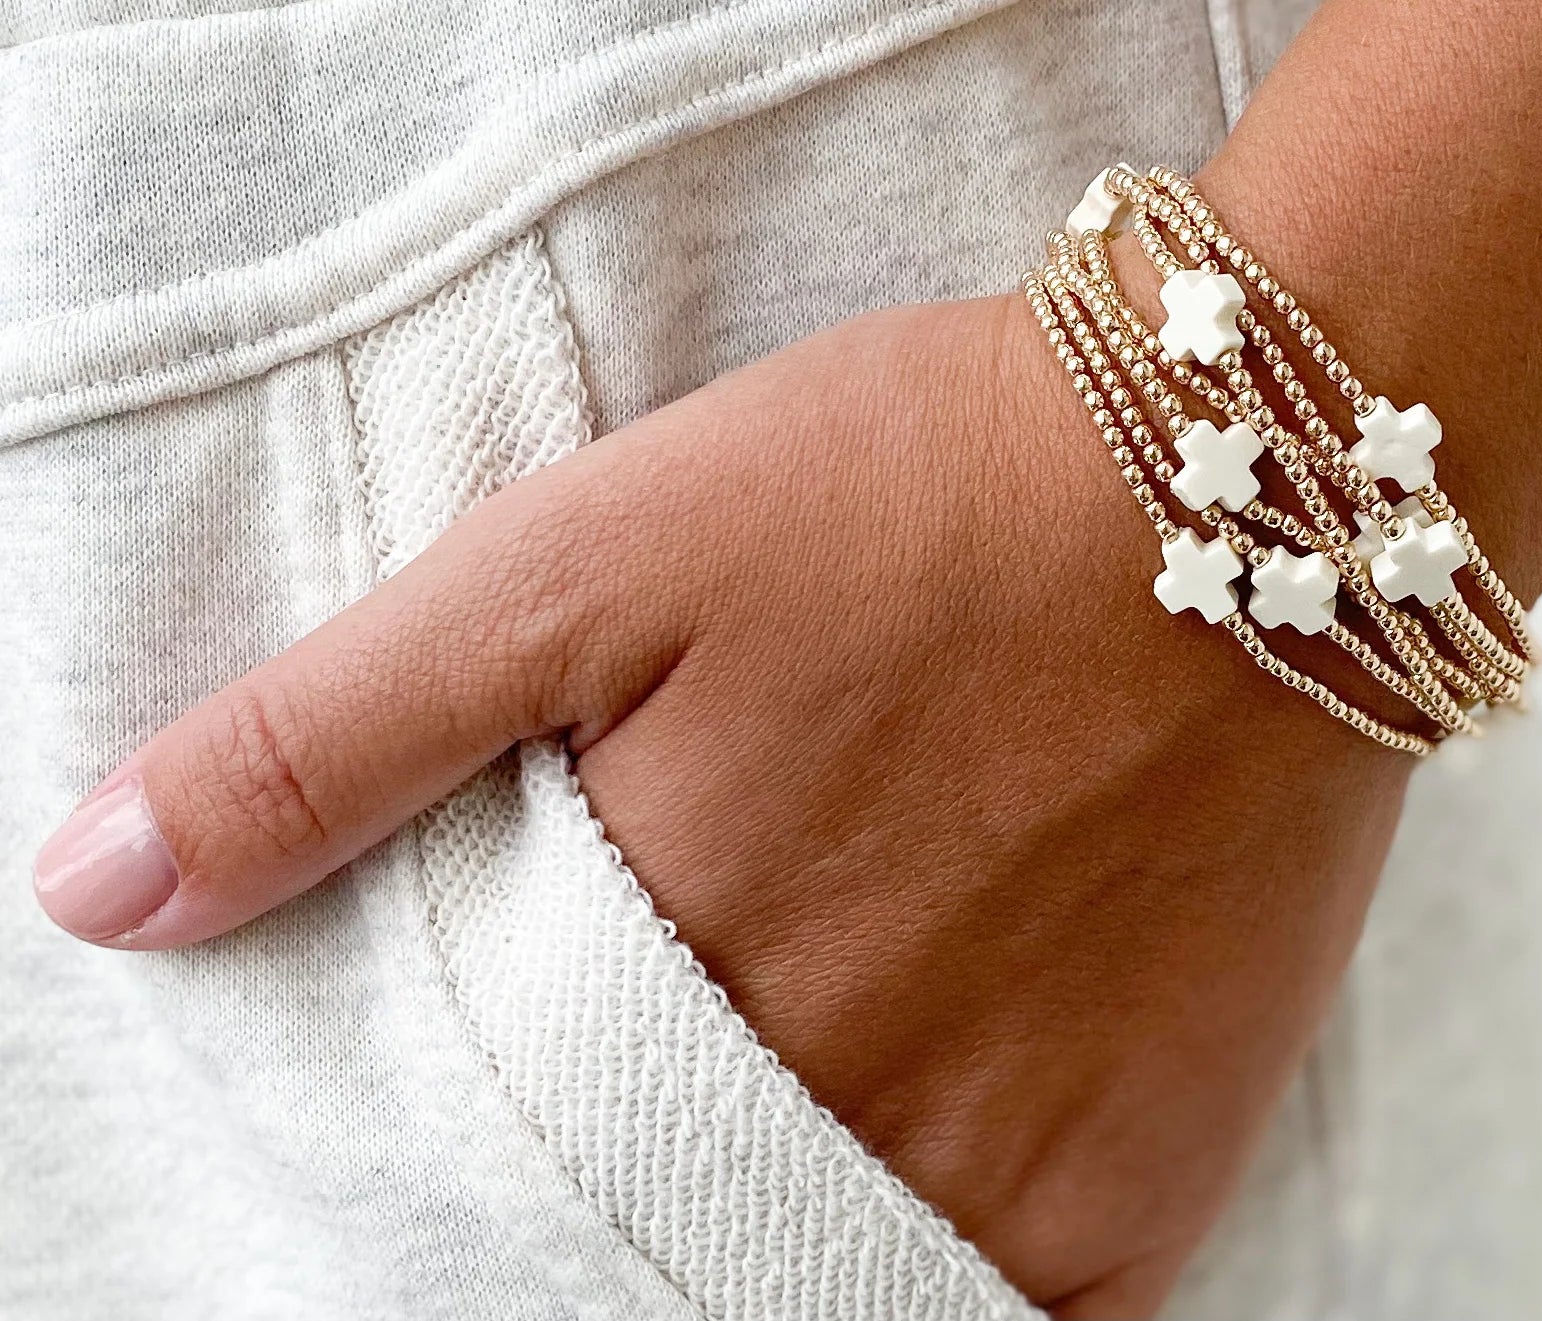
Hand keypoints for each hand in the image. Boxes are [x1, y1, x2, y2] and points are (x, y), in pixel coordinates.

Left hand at [33, 283, 1414, 1315]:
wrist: (1252, 477)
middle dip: (597, 1208)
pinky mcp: (1153, 1170)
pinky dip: (937, 1307)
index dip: (457, 1150)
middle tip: (633, 1118)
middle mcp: (830, 1099)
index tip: (477, 1109)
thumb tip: (98, 893)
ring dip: (751, 1258)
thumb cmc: (926, 482)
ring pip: (809, 1299)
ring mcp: (1007, 1158)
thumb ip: (338, 730)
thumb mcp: (596, 546)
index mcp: (667, 958)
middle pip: (645, 1245)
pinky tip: (910, 1211)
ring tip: (766, 1148)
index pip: (484, 1162)